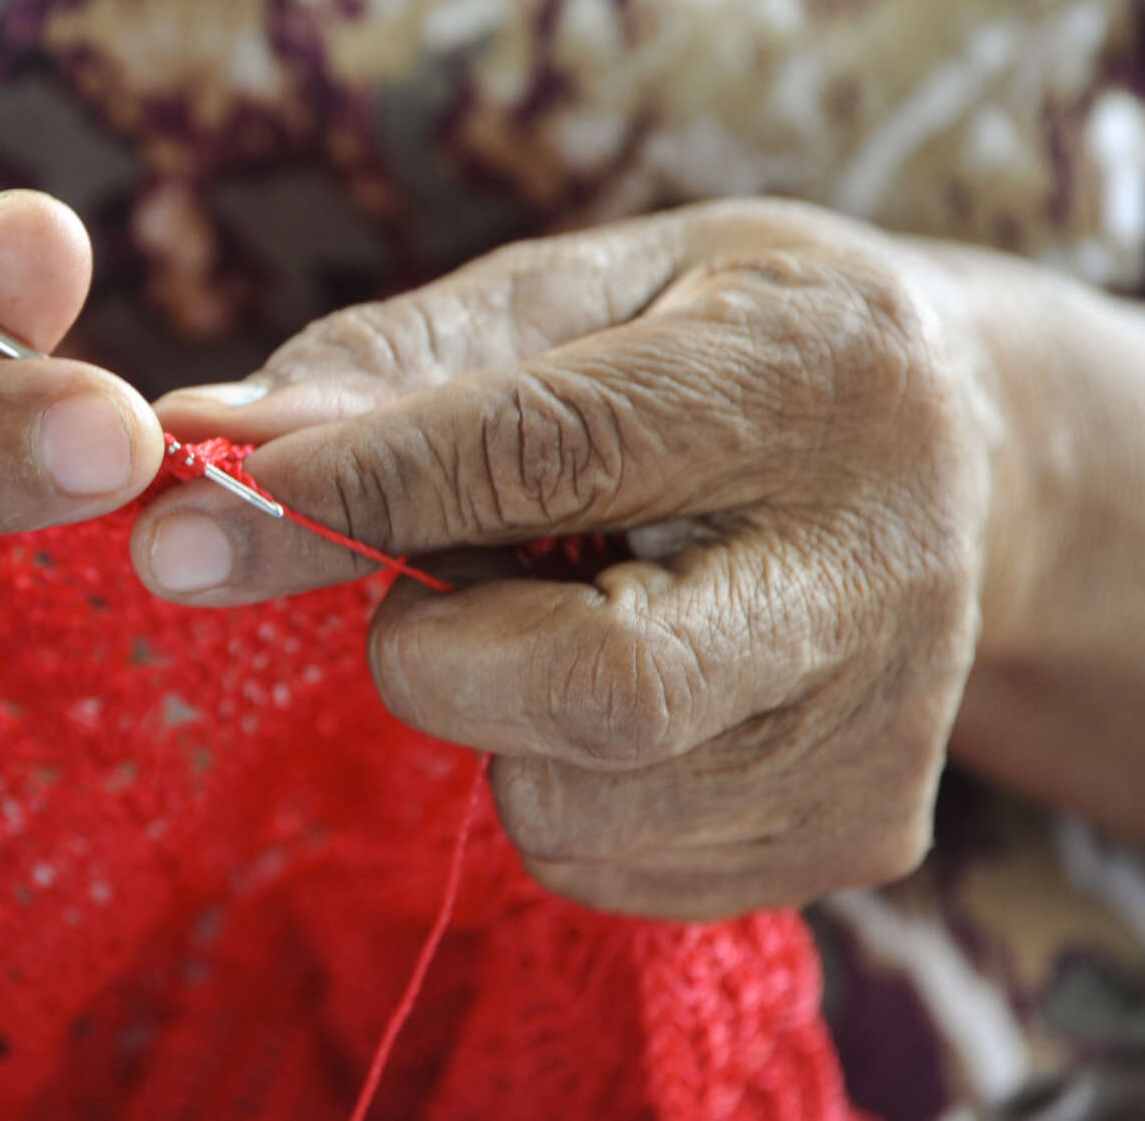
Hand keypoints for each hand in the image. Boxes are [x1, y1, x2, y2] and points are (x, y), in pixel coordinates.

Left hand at [134, 201, 996, 918]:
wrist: (963, 457)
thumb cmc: (724, 348)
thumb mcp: (586, 292)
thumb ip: (400, 364)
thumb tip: (210, 430)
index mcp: (810, 378)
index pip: (551, 452)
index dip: (361, 488)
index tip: (197, 503)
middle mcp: (874, 570)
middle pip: (595, 692)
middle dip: (434, 653)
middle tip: (431, 586)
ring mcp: (877, 728)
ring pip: (575, 809)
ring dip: (489, 720)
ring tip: (563, 611)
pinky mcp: (856, 833)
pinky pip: (609, 868)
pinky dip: (550, 784)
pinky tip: (618, 681)